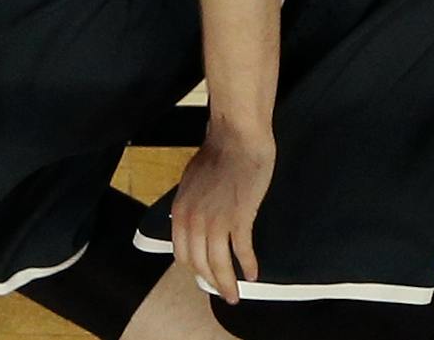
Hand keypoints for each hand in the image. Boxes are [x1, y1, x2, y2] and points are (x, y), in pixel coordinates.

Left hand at [170, 121, 273, 304]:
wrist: (236, 138)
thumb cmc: (217, 154)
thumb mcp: (191, 182)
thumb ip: (190, 205)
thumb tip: (191, 221)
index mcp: (180, 211)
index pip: (182, 253)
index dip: (194, 269)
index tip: (204, 276)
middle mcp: (193, 220)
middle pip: (199, 264)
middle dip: (211, 282)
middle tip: (223, 292)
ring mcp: (215, 221)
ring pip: (219, 265)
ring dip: (227, 284)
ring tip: (235, 294)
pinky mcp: (239, 219)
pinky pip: (242, 252)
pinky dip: (248, 266)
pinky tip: (254, 275)